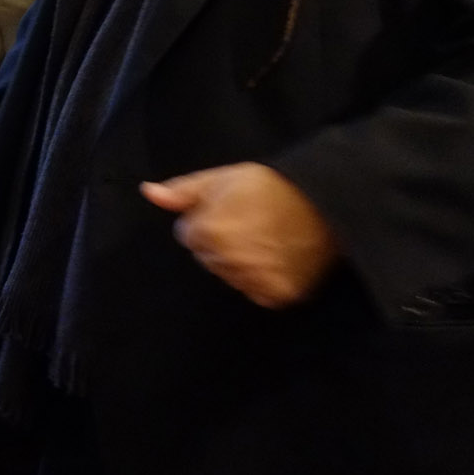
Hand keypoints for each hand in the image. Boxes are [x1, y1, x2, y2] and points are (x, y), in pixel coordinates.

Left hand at [140, 162, 338, 308]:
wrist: (326, 203)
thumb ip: (182, 191)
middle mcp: (228, 261)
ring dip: (241, 263)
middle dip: (222, 243)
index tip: (232, 212)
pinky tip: (278, 259)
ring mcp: (254, 281)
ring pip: (231, 276)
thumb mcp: (222, 179)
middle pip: (208, 258)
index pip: (189, 235)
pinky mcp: (278, 295)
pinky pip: (257, 292)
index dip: (208, 220)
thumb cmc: (270, 187)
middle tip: (252, 225)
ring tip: (268, 241)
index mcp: (208, 232)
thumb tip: (147, 192)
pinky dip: (264, 280)